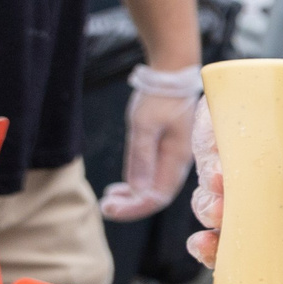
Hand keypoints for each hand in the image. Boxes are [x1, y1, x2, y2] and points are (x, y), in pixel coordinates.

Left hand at [99, 68, 201, 220]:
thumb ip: (141, 157)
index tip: (108, 207)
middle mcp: (178, 163)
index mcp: (177, 158)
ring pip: (154, 189)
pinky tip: (120, 187)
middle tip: (104, 207)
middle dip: (130, 206)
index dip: (133, 208)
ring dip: (131, 198)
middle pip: (157, 197)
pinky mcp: (166, 153)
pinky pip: (153, 178)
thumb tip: (136, 190)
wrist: (172, 75)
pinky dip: (136, 186)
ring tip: (108, 199)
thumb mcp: (145, 123)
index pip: (157, 197)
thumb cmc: (159, 97)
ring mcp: (173, 159)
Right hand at [187, 112, 282, 283]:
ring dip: (208, 213)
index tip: (218, 155)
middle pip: (217, 166)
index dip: (213, 133)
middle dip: (209, 180)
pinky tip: (210, 250)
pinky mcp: (278, 242)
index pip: (235, 121)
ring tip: (219, 221)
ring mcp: (271, 207)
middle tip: (223, 193)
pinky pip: (235, 247)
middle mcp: (271, 169)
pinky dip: (215, 250)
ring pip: (219, 206)